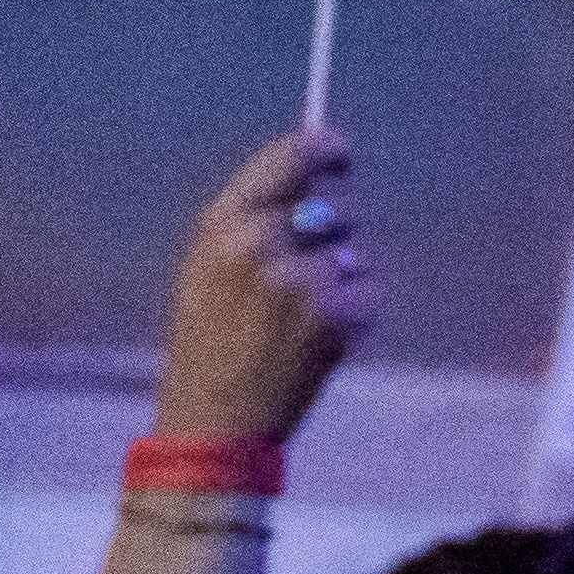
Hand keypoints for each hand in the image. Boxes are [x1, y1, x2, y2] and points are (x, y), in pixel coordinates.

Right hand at [150, 131, 369, 446]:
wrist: (211, 423)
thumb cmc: (208, 344)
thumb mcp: (206, 269)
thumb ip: (253, 219)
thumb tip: (312, 171)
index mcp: (222, 224)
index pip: (290, 157)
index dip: (324, 150)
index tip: (340, 154)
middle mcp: (261, 241)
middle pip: (337, 205)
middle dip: (334, 233)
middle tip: (304, 276)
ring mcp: (301, 277)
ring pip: (354, 252)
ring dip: (341, 279)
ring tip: (299, 317)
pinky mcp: (334, 313)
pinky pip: (367, 291)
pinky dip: (354, 313)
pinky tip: (317, 339)